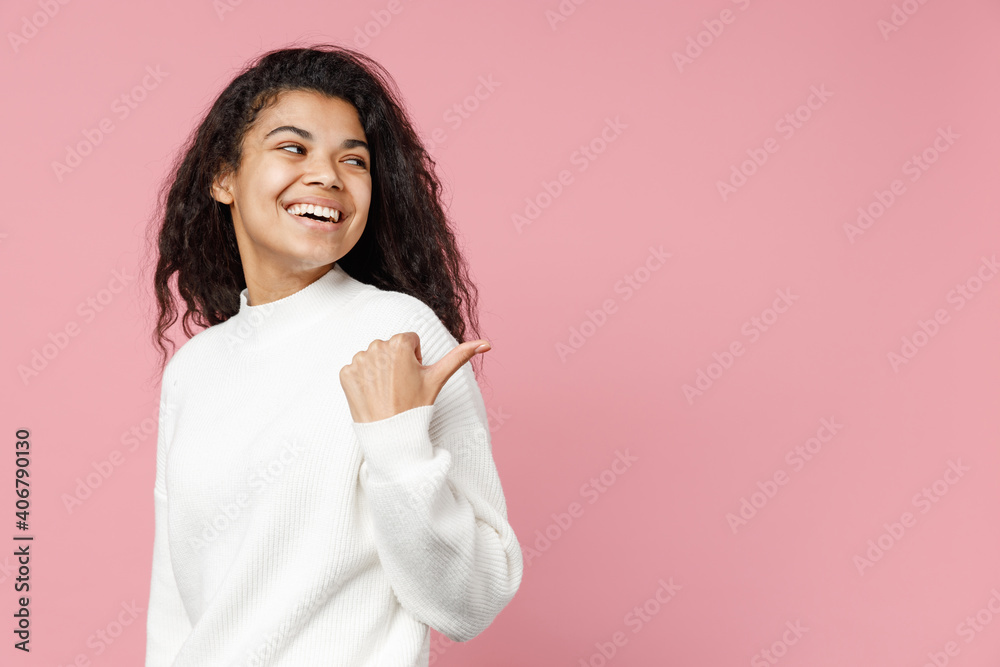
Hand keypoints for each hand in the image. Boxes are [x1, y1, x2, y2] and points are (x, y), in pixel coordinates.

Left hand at [339, 332, 490, 422]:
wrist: (390, 436)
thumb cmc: (415, 406)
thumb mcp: (438, 379)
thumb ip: (460, 356)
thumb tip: (487, 343)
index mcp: (400, 343)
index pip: (410, 341)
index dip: (414, 360)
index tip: (413, 379)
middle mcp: (377, 346)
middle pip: (390, 347)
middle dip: (396, 363)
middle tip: (401, 388)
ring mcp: (359, 360)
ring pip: (374, 357)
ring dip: (379, 370)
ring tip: (386, 392)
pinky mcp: (345, 374)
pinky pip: (357, 370)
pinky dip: (363, 381)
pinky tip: (372, 395)